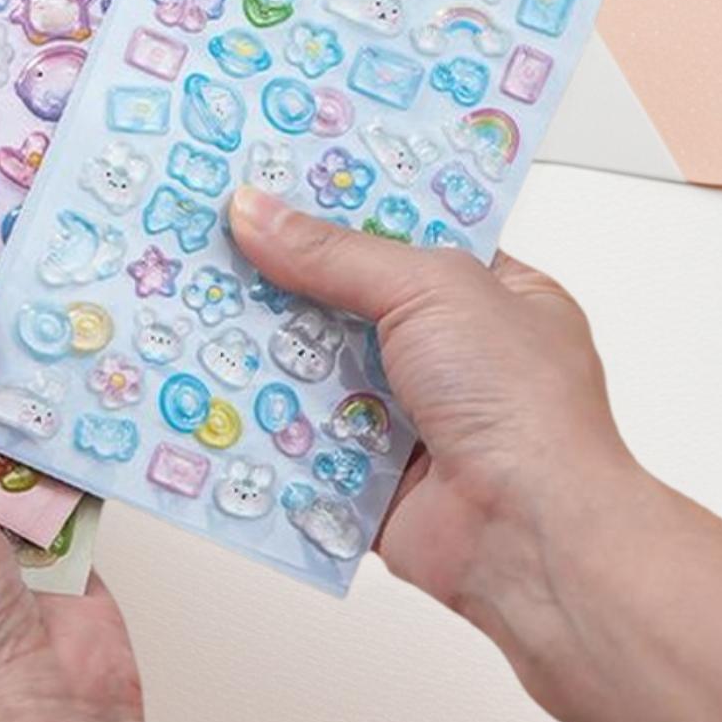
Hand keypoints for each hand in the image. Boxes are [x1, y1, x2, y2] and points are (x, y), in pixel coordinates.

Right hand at [229, 186, 721, 721]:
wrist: (532, 539)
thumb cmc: (521, 406)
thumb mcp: (430, 289)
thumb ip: (335, 252)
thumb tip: (254, 211)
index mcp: (489, 292)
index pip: (398, 233)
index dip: (333, 208)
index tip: (265, 182)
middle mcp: (448, 351)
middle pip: (342, 298)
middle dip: (280, 278)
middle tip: (206, 238)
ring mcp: (407, 413)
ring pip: (314, 365)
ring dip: (264, 347)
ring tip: (189, 301)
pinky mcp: (366, 471)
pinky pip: (300, 432)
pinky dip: (262, 416)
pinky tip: (207, 381)